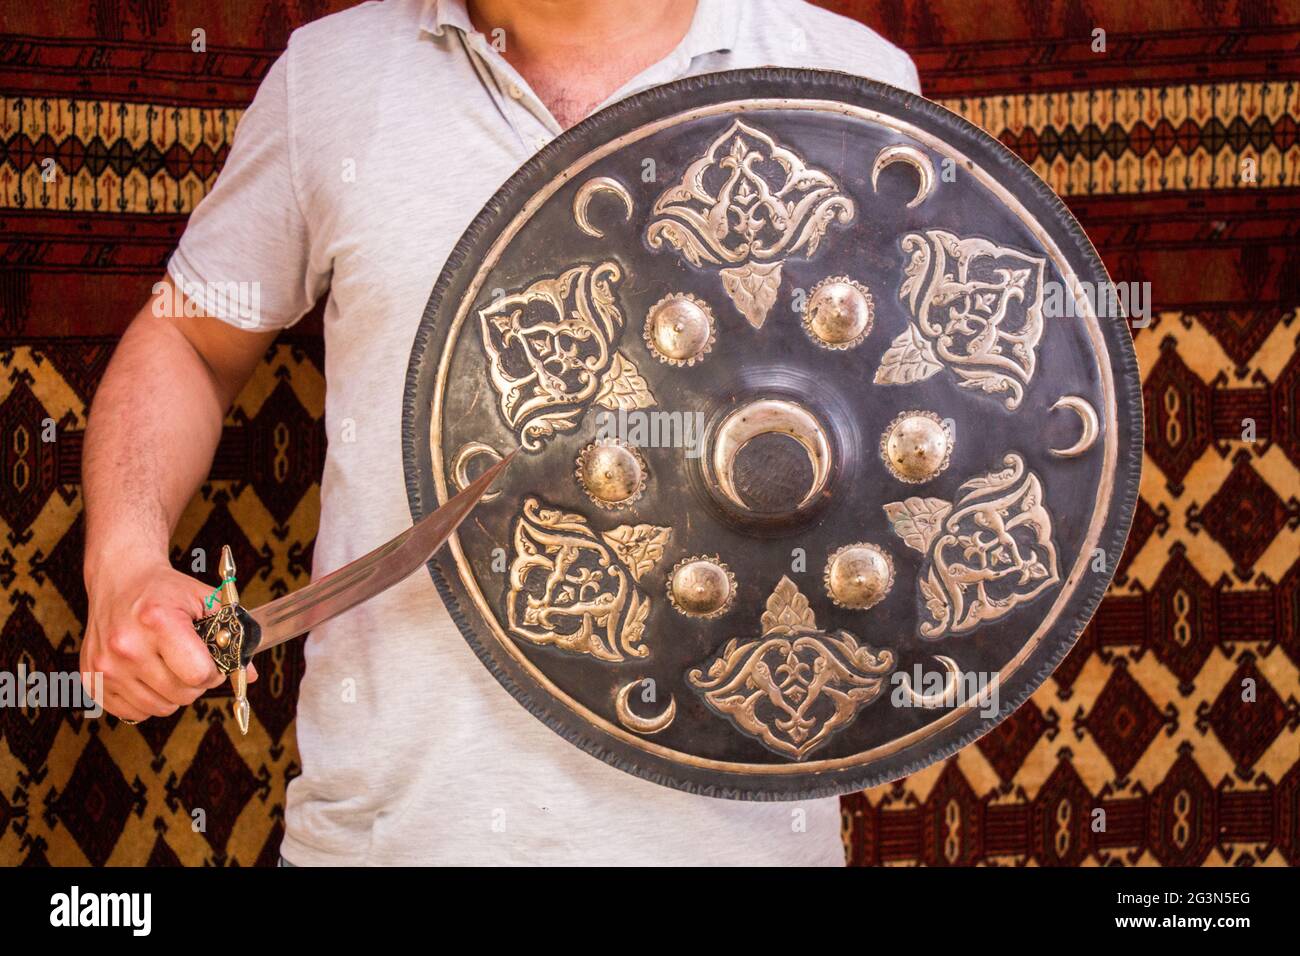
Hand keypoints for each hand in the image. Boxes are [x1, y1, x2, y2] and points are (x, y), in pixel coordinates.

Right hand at [82, 557, 257, 720]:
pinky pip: (133, 712)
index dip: (214, 672)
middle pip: (181, 695)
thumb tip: (248, 675)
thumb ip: (233, 634)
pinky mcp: (91, 680)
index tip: (212, 661)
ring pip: (159, 709)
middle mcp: (125, 646)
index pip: (198, 674)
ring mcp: (105, 666)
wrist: (119, 579)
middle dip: (196, 683)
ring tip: (169, 665)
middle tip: (192, 662)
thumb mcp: (205, 600)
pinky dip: (147, 700)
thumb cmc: (166, 591)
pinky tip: (148, 674)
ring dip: (172, 693)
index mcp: (157, 622)